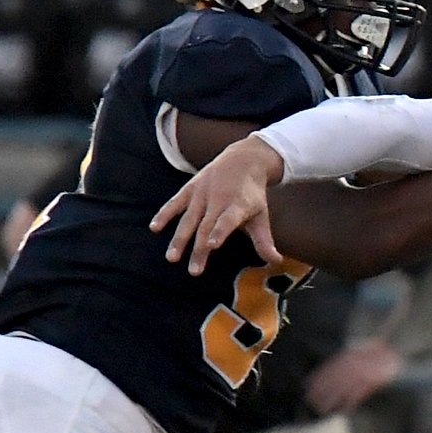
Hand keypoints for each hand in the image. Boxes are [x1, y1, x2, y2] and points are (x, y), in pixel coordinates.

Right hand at [150, 135, 287, 276]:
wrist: (242, 160)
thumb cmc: (252, 195)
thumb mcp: (261, 216)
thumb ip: (264, 241)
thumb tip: (276, 262)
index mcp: (238, 206)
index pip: (228, 220)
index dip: (219, 232)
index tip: (211, 245)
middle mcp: (218, 199)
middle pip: (206, 227)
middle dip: (199, 249)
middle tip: (194, 271)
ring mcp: (202, 194)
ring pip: (188, 219)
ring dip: (179, 239)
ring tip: (171, 258)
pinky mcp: (190, 189)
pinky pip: (175, 203)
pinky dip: (164, 214)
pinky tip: (155, 228)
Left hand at [304, 340, 403, 414]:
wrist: (394, 349)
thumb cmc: (376, 351)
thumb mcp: (358, 351)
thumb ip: (346, 359)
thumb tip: (333, 369)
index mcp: (347, 357)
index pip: (328, 370)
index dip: (316, 379)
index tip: (307, 387)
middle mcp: (351, 366)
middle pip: (331, 381)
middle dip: (320, 392)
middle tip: (311, 401)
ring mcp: (360, 374)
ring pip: (341, 390)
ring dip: (330, 400)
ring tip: (322, 409)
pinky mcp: (369, 382)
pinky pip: (357, 395)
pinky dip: (349, 403)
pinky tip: (343, 410)